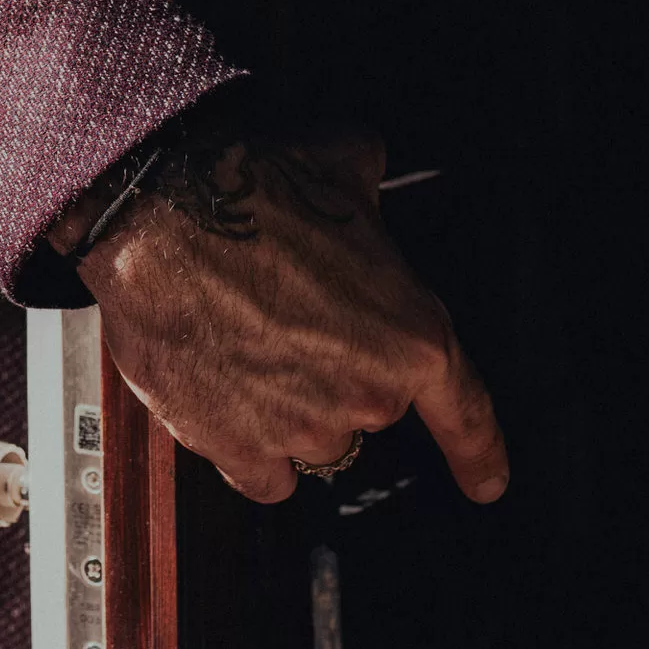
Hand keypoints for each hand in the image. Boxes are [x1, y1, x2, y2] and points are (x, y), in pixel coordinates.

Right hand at [52, 131, 507, 505]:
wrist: (161, 215)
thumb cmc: (255, 186)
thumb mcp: (344, 163)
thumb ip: (369, 187)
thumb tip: (362, 175)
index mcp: (414, 337)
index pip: (466, 413)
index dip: (478, 454)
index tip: (487, 485)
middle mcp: (368, 396)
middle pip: (369, 410)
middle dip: (338, 375)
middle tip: (291, 323)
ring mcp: (301, 429)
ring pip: (311, 442)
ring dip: (288, 410)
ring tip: (244, 349)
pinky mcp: (234, 448)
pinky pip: (262, 476)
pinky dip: (247, 448)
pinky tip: (225, 399)